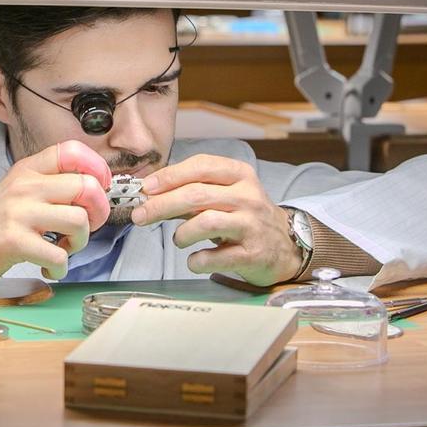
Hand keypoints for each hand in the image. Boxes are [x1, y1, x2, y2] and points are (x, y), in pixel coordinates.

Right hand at [0, 141, 112, 288]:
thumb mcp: (19, 188)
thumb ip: (51, 182)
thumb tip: (95, 186)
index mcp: (28, 169)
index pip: (71, 151)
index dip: (97, 167)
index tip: (101, 186)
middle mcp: (24, 186)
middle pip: (85, 187)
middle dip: (98, 212)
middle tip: (86, 226)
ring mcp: (18, 212)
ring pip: (78, 220)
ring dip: (80, 242)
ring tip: (64, 247)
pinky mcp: (13, 241)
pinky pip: (58, 255)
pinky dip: (61, 268)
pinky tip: (50, 267)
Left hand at [131, 154, 301, 285]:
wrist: (287, 246)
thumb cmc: (246, 217)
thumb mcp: (225, 195)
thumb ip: (191, 192)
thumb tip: (150, 194)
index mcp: (239, 175)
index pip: (201, 166)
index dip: (169, 176)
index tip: (146, 187)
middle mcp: (248, 196)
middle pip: (197, 195)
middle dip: (161, 205)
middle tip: (140, 215)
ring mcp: (252, 225)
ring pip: (206, 222)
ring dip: (182, 233)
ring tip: (178, 240)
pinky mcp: (254, 254)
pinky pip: (217, 256)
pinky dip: (197, 260)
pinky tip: (194, 260)